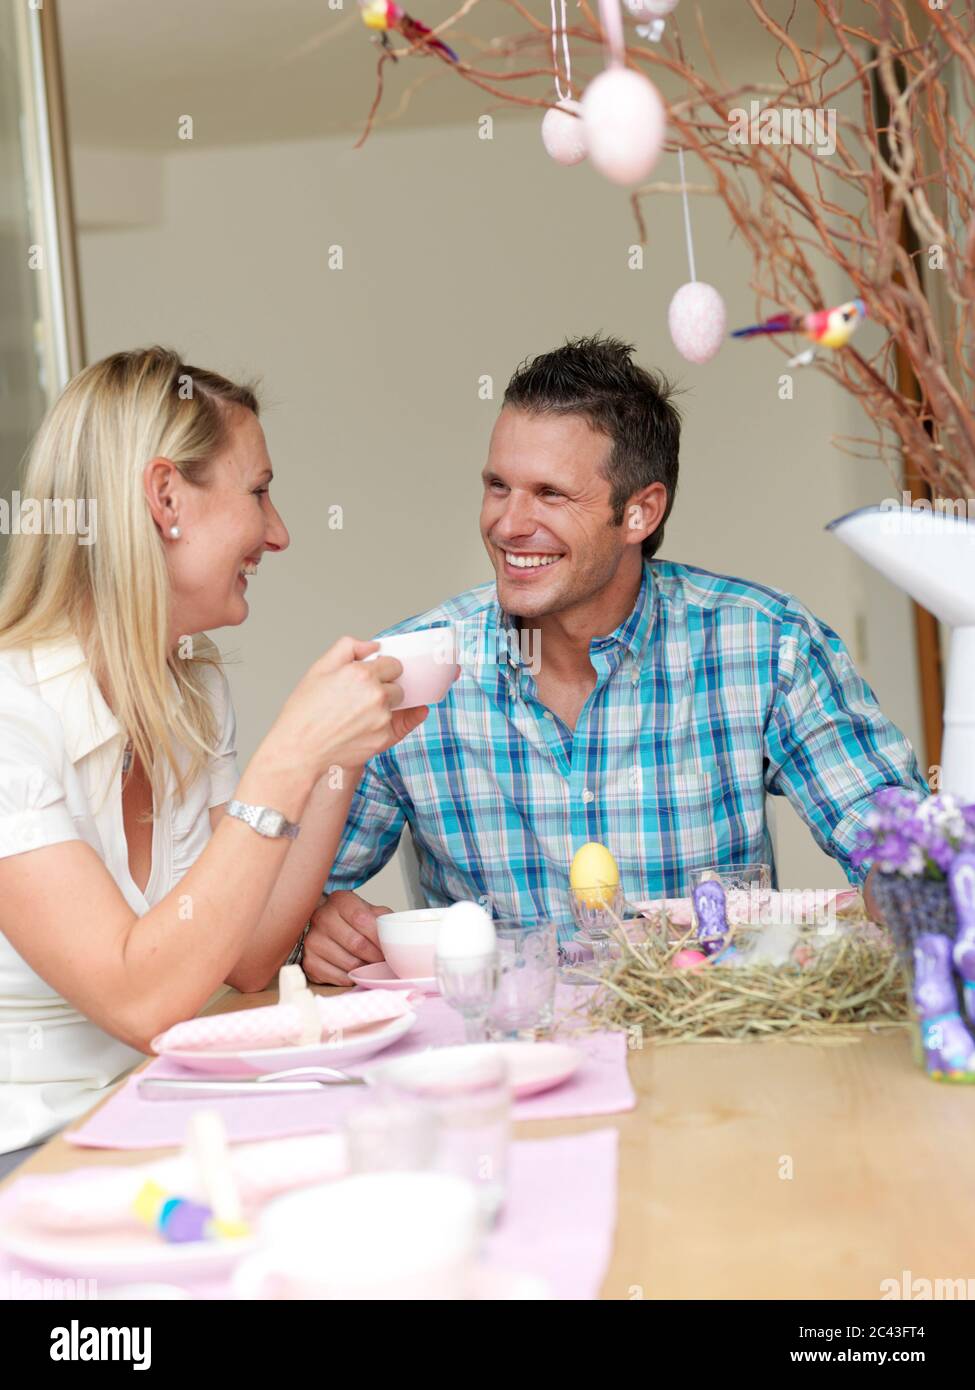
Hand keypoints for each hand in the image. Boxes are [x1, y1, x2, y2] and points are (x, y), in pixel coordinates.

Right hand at [266, 637, 426, 780]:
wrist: (299, 751)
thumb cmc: (304, 713)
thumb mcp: (319, 669)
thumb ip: (348, 648)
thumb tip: (372, 646)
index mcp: (362, 674)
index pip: (394, 664)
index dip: (382, 670)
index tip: (372, 677)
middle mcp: (376, 695)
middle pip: (397, 686)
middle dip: (384, 688)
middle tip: (360, 698)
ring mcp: (382, 719)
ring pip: (397, 706)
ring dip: (385, 708)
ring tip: (358, 715)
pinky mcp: (384, 739)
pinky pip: (396, 727)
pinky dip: (384, 726)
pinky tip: (364, 728)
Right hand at [302, 890, 389, 985]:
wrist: (327, 926)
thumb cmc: (352, 919)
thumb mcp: (370, 911)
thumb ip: (384, 920)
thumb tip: (398, 937)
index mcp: (340, 901)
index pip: (363, 920)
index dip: (379, 938)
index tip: (390, 948)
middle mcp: (321, 918)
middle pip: (356, 943)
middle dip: (376, 956)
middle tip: (386, 962)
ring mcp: (313, 940)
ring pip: (349, 963)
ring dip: (366, 969)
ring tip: (373, 966)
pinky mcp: (309, 962)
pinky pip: (338, 977)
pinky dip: (353, 978)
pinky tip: (357, 972)